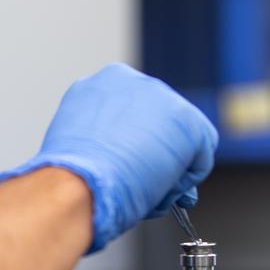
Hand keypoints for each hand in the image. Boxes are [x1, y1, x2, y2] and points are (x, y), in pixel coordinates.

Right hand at [0, 63, 217, 251]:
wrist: (80, 182)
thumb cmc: (70, 177)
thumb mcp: (82, 146)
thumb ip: (106, 143)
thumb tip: (131, 165)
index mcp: (100, 83)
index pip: (131, 114)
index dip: (129, 146)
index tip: (123, 167)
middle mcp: (133, 81)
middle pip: (158, 122)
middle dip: (153, 153)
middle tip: (139, 182)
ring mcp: (162, 97)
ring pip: (179, 139)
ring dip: (168, 166)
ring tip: (143, 189)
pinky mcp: (188, 121)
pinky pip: (199, 155)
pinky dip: (184, 178)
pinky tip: (158, 188)